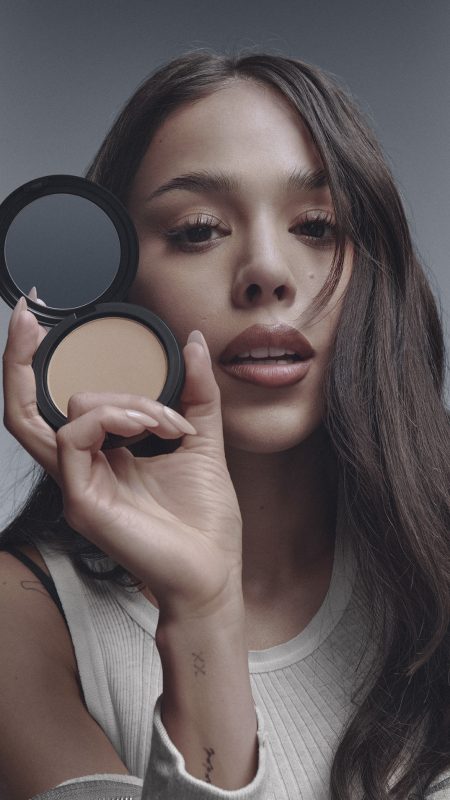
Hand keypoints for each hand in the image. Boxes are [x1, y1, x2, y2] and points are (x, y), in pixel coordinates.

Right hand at [3, 298, 242, 621]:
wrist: (213, 573)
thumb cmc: (204, 519)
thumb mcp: (203, 440)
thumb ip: (196, 392)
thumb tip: (194, 342)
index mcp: (103, 454)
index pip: (54, 405)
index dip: (33, 363)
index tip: (37, 319)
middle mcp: (81, 467)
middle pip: (25, 408)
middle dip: (21, 359)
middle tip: (31, 317)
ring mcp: (77, 484)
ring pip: (63, 415)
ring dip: (123, 400)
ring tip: (165, 421)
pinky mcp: (82, 500)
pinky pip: (76, 437)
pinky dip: (114, 417)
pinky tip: (151, 427)